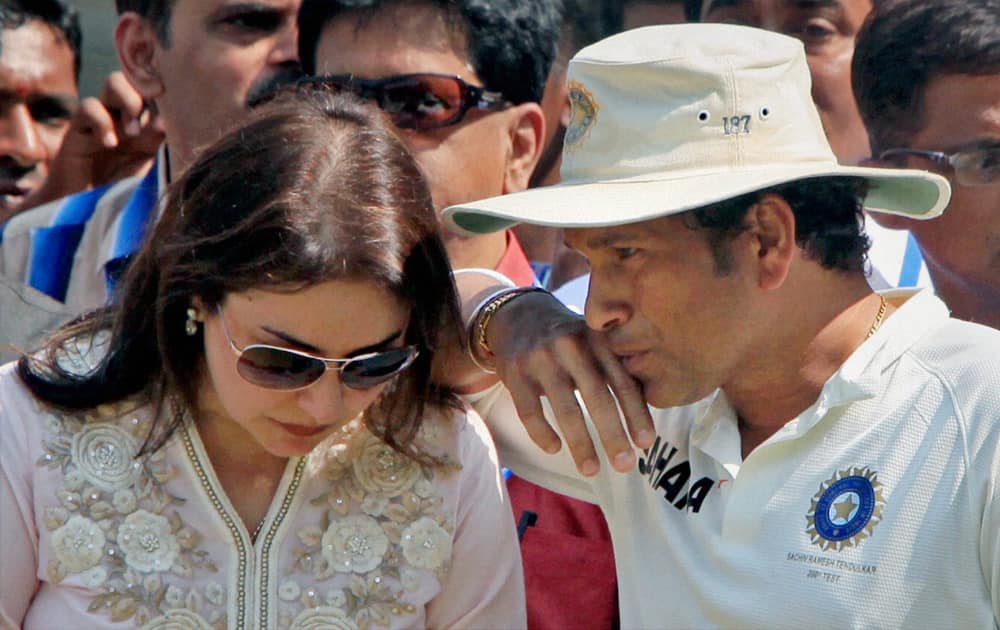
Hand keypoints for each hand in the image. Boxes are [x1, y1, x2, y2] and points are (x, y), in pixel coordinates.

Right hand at [20, 72, 163, 207]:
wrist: (84, 210)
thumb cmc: (119, 189)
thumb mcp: (145, 165)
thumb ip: (155, 142)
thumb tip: (167, 120)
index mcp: (149, 123)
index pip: (159, 92)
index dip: (169, 90)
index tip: (182, 100)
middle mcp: (127, 114)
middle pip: (139, 77)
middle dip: (149, 91)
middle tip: (155, 121)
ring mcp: (103, 117)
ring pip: (114, 82)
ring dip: (128, 101)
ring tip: (132, 133)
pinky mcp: (78, 127)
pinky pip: (88, 107)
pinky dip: (102, 122)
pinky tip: (110, 143)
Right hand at [485, 290, 654, 475]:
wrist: (519, 316)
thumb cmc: (571, 340)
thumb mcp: (596, 342)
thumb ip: (618, 368)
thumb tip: (648, 413)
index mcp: (598, 339)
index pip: (623, 381)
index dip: (636, 414)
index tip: (646, 443)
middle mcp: (570, 345)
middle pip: (597, 397)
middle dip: (613, 434)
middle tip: (626, 465)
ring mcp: (540, 358)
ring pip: (564, 408)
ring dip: (581, 444)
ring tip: (592, 470)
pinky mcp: (514, 371)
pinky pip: (529, 411)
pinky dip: (542, 434)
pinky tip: (554, 449)